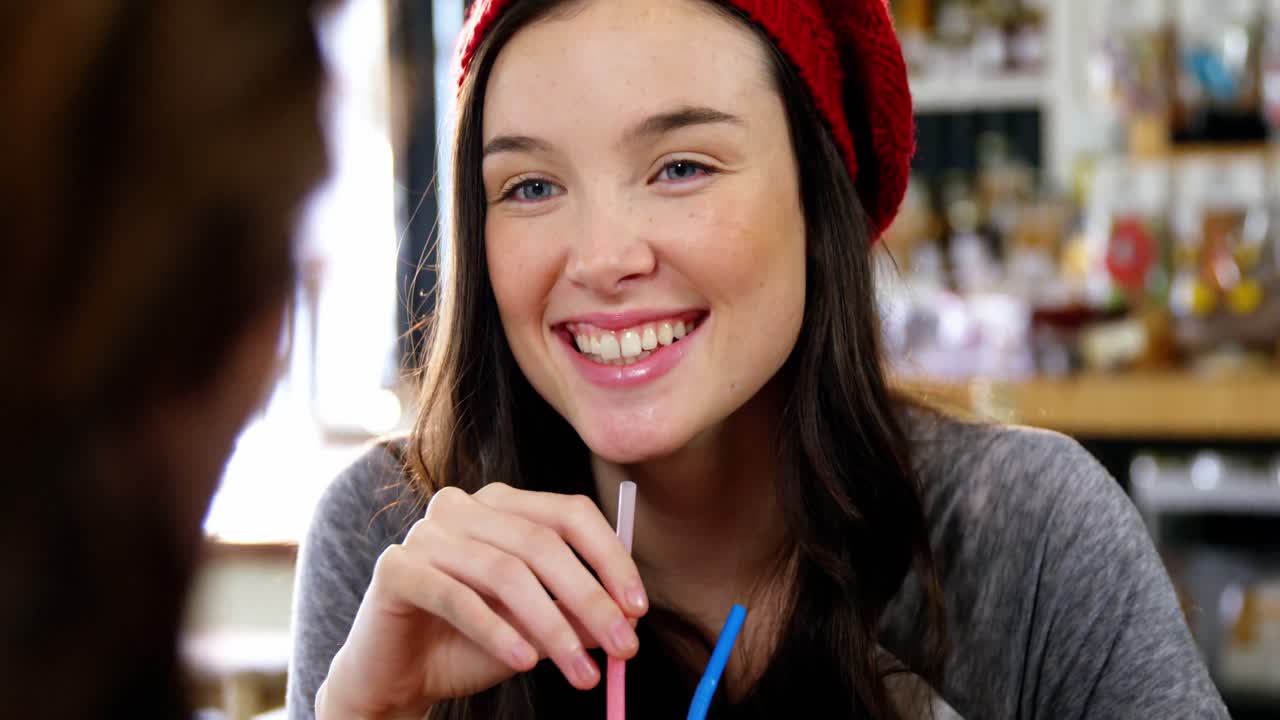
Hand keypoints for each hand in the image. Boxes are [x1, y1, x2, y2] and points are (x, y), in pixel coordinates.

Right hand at [317, 483, 648, 718]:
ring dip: (552, 627)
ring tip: (581, 672)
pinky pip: (457, 597)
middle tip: (624, 648)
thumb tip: (628, 617)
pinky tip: (526, 662)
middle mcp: (463, 506)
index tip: (638, 608)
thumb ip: (575, 615)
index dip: (609, 557)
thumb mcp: (534, 629)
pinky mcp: (396, 568)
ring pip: (505, 572)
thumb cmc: (467, 643)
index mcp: (502, 505)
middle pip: (541, 542)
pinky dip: (497, 632)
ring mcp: (425, 533)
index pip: (569, 513)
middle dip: (590, 599)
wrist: (395, 675)